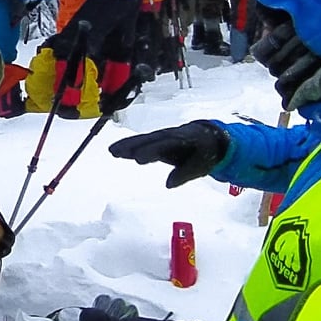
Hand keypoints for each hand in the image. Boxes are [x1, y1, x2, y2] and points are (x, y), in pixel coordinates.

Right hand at [108, 121, 227, 186]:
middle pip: (150, 140)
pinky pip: (141, 142)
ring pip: (143, 139)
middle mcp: (170, 135)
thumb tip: (168, 185)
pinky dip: (128, 145)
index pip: (165, 145)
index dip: (151, 151)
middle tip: (118, 153)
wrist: (208, 136)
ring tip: (112, 151)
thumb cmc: (205, 154)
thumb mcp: (200, 166)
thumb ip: (184, 174)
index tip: (137, 159)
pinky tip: (115, 151)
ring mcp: (161, 136)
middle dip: (135, 146)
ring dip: (127, 144)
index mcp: (184, 139)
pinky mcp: (156, 140)